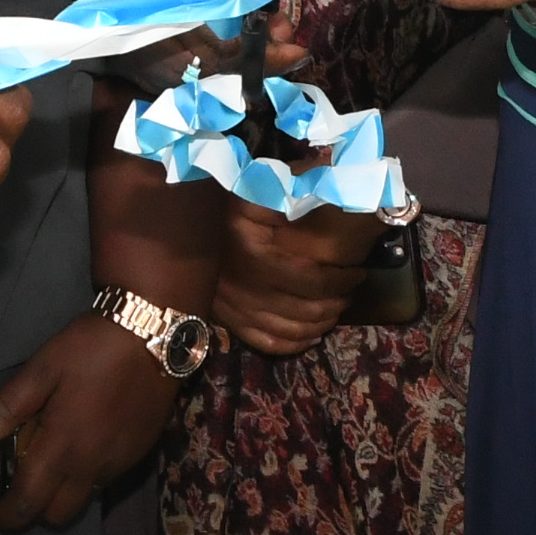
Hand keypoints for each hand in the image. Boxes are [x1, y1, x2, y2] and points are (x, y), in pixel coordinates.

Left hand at [0, 313, 175, 529]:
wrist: (157, 331)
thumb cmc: (91, 347)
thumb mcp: (42, 368)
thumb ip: (6, 408)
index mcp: (64, 447)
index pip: (27, 502)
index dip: (5, 516)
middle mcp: (94, 465)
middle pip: (58, 515)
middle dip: (34, 510)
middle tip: (20, 483)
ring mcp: (121, 462)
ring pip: (85, 499)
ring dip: (62, 493)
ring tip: (51, 457)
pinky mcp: (141, 452)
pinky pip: (107, 480)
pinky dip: (87, 475)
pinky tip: (84, 442)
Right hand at [214, 199, 389, 354]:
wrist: (177, 228)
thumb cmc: (222, 205)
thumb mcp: (255, 192)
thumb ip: (291, 191)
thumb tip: (333, 190)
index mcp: (257, 258)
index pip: (312, 280)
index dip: (342, 280)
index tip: (357, 270)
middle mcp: (246, 290)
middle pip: (306, 309)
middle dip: (337, 301)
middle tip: (350, 289)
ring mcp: (236, 310)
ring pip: (292, 331)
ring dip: (322, 322)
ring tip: (337, 307)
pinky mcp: (228, 322)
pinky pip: (269, 344)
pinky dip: (296, 343)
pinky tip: (313, 333)